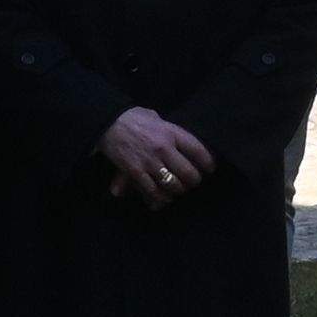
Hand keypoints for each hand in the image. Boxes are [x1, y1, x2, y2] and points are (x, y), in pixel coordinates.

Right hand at [99, 107, 214, 202]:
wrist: (107, 122)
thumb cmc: (133, 117)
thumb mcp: (156, 118)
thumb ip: (169, 130)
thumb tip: (179, 141)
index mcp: (171, 132)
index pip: (198, 151)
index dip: (208, 164)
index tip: (209, 169)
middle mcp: (164, 148)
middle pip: (189, 174)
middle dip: (193, 181)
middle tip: (192, 182)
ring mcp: (150, 162)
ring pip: (173, 186)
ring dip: (178, 191)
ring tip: (177, 190)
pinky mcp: (135, 172)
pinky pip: (153, 192)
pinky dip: (160, 198)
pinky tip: (163, 198)